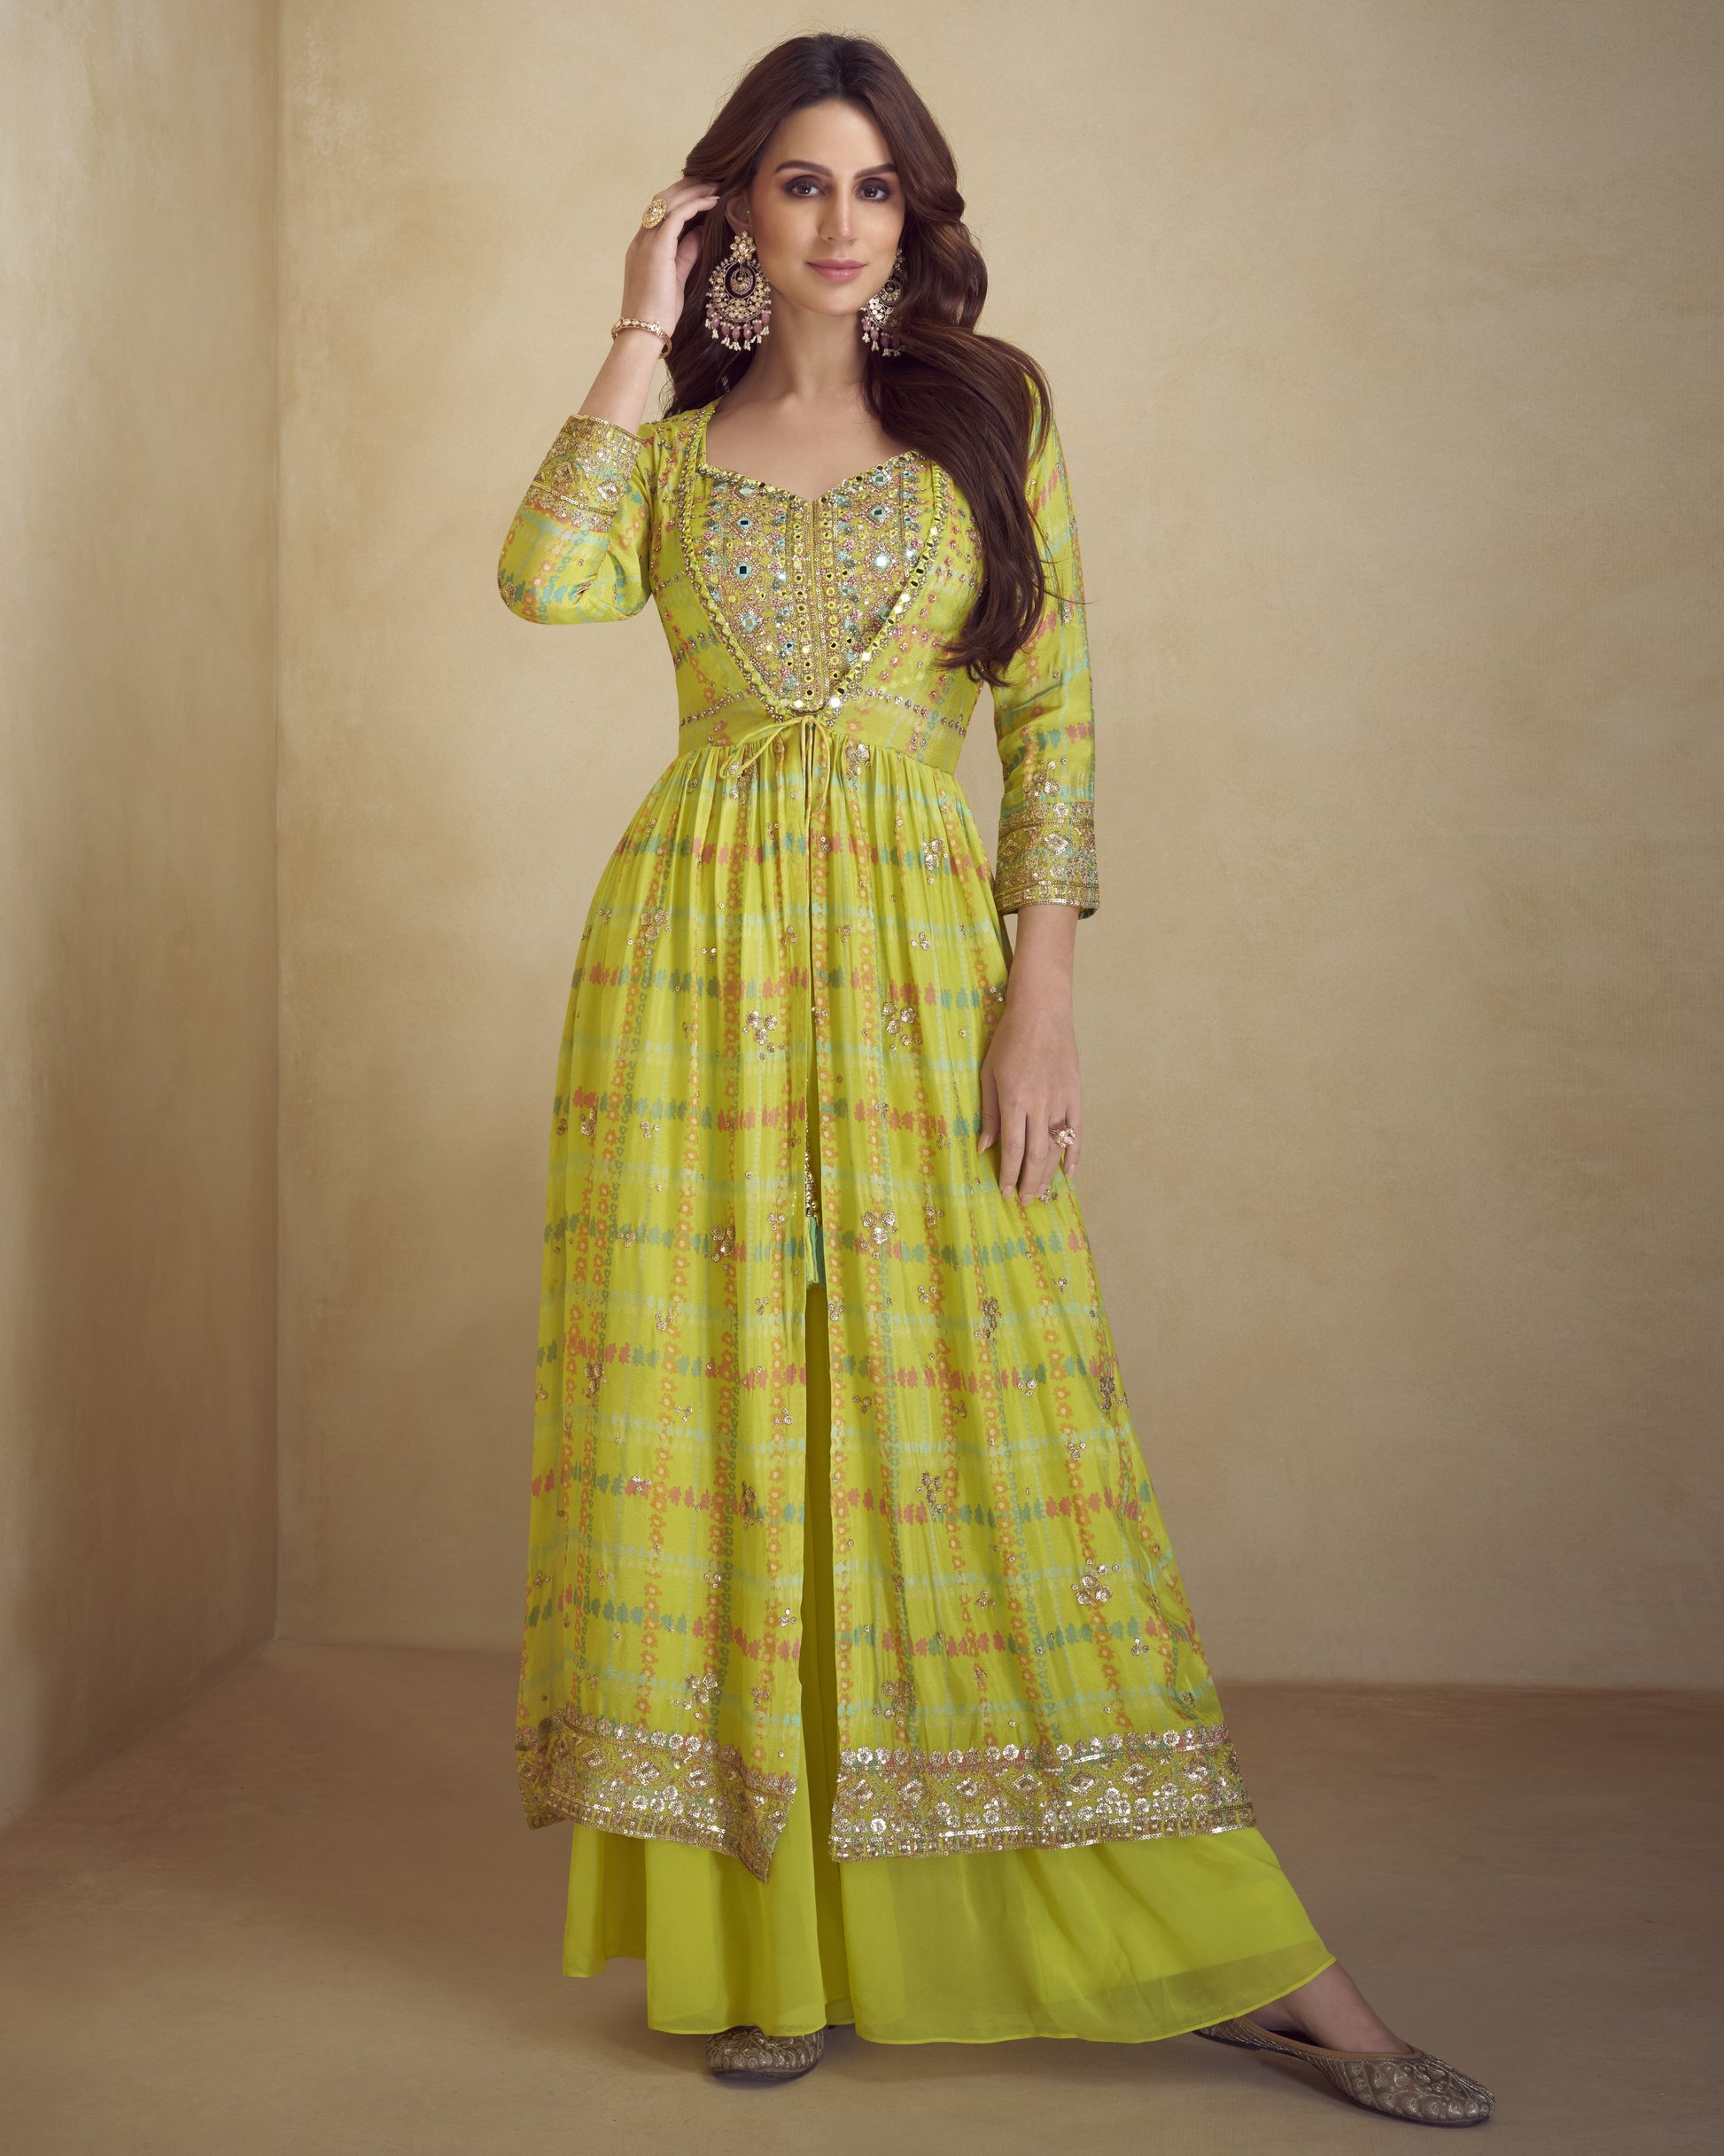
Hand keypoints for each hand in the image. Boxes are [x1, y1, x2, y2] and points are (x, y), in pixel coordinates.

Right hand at [620, 177, 720, 336]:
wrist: (643, 332)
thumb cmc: (659, 313)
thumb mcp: (676, 278)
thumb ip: (686, 254)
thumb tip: (699, 233)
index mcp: (642, 247)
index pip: (659, 212)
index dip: (680, 198)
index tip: (701, 192)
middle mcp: (641, 240)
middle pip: (661, 199)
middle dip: (686, 186)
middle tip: (710, 178)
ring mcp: (646, 243)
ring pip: (668, 202)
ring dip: (693, 190)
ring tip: (715, 184)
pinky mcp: (656, 249)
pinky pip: (677, 215)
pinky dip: (696, 204)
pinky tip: (713, 201)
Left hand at [978, 908, 1081, 1201]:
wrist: (1042, 1011)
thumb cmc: (1008, 1039)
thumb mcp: (988, 1074)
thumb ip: (988, 1113)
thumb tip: (984, 1148)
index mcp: (1014, 1100)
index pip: (1013, 1149)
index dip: (1009, 1175)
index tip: (1005, 1193)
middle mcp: (1039, 1105)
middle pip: (1036, 1155)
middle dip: (1029, 1182)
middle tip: (1025, 1202)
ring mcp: (1061, 1101)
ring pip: (1057, 1148)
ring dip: (1049, 1174)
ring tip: (1042, 1193)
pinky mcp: (1076, 1094)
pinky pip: (1076, 1131)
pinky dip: (1074, 1153)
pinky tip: (1069, 1172)